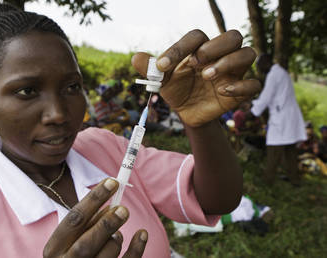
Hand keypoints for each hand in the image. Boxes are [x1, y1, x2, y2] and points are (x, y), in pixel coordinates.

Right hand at [43, 178, 147, 257]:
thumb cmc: (74, 255)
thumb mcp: (72, 240)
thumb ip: (88, 224)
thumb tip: (113, 205)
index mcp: (54, 249)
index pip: (74, 219)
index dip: (94, 199)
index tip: (112, 182)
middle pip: (86, 243)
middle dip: (106, 224)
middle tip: (124, 209)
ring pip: (108, 253)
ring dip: (117, 239)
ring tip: (117, 234)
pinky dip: (136, 249)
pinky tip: (142, 234)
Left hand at [132, 30, 260, 126]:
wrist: (187, 113)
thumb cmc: (177, 90)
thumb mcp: (161, 81)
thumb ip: (151, 68)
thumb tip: (136, 58)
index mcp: (200, 49)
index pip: (197, 37)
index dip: (180, 48)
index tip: (162, 66)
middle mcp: (220, 56)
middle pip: (232, 36)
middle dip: (214, 47)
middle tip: (194, 63)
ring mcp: (233, 72)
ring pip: (247, 53)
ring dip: (228, 62)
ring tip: (207, 76)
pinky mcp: (240, 91)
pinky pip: (254, 83)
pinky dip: (241, 86)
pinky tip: (223, 92)